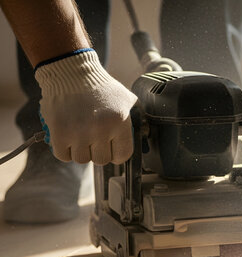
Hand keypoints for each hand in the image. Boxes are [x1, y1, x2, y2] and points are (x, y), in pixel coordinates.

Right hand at [35, 49, 136, 164]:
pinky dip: (64, 150)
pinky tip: (67, 137)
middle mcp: (100, 130)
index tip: (111, 148)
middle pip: (101, 159)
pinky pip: (63, 155)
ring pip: (82, 159)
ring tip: (79, 135)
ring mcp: (78, 133)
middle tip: (93, 138)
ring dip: (81, 151)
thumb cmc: (100, 87)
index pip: (122, 155)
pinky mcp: (59, 133)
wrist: (71, 73)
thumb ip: (135, 117)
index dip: (116, 154)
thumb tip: (144, 132)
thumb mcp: (126, 99)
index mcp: (119, 123)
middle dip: (98, 151)